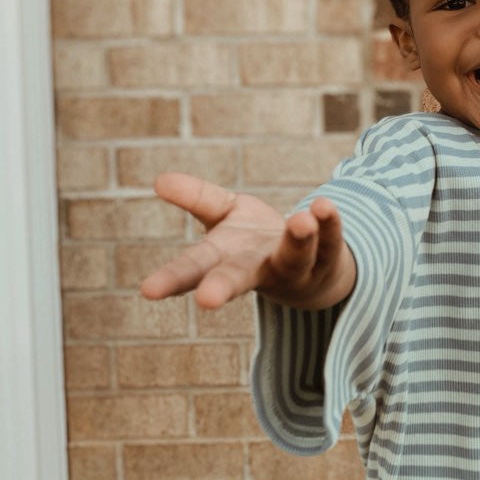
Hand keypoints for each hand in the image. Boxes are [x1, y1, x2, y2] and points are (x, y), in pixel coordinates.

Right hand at [139, 173, 356, 310]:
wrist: (308, 268)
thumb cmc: (253, 243)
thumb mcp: (223, 215)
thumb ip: (196, 198)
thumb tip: (159, 180)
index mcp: (223, 261)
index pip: (192, 270)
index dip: (171, 280)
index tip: (148, 291)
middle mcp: (257, 270)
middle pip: (238, 279)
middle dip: (222, 286)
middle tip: (207, 299)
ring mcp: (295, 268)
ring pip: (295, 258)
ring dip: (298, 240)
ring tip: (301, 219)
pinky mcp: (328, 257)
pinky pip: (331, 240)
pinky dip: (329, 223)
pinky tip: (324, 205)